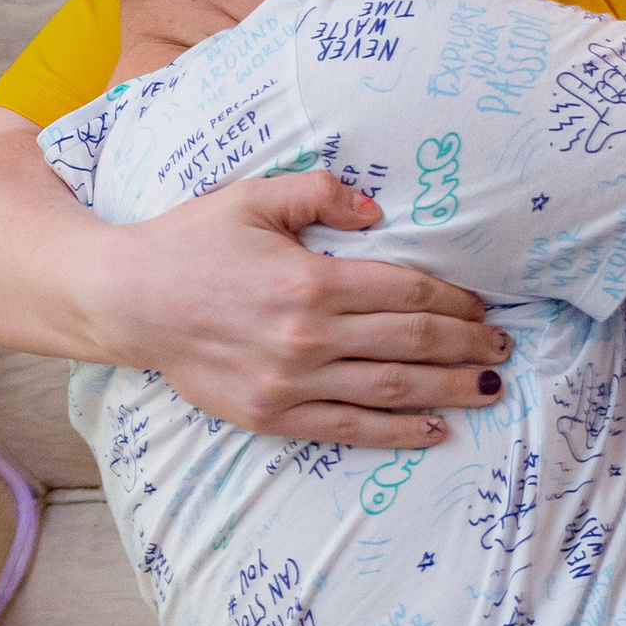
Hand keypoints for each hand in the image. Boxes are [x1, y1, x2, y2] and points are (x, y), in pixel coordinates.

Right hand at [81, 168, 507, 445]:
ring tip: (489, 387)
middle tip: (503, 348)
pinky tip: (436, 430)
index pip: (406, 293)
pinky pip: (350, 429)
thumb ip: (320, 193)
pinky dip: (398, 433)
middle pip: (411, 344)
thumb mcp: (252, 198)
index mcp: (311, 280)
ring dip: (448, 390)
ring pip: (391, 390)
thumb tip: (379, 210)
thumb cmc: (190, 242)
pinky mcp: (272, 416)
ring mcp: (291, 383)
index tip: (483, 306)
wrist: (123, 300)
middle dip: (466, 347)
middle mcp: (308, 337)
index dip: (454, 302)